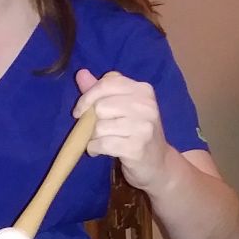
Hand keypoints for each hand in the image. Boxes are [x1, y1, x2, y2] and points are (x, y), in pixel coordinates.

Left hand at [73, 68, 175, 191]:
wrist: (159, 164)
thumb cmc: (137, 133)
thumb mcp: (122, 108)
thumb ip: (101, 90)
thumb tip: (81, 73)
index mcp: (143, 90)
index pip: (106, 83)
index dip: (87, 97)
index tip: (80, 111)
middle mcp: (146, 106)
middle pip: (100, 106)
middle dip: (91, 121)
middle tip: (96, 130)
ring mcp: (143, 127)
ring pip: (99, 126)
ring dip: (93, 137)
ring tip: (102, 141)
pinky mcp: (136, 148)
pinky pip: (102, 144)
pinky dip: (94, 149)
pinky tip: (100, 151)